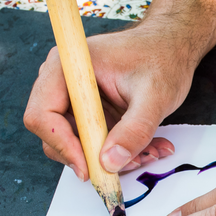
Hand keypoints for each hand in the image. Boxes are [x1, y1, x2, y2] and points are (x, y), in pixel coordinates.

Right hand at [24, 23, 193, 179]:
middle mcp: (64, 82)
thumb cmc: (162, 59)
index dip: (62, 145)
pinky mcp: (91, 113)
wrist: (172, 47)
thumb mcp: (154, 96)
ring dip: (112, 158)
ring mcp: (76, 99)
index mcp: (68, 67)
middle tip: (128, 164)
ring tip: (149, 153)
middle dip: (92, 157)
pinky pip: (96, 142)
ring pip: (78, 144)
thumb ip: (134, 129)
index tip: (90, 168)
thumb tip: (109, 162)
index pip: (43, 115)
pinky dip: (121, 151)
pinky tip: (149, 148)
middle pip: (55, 135)